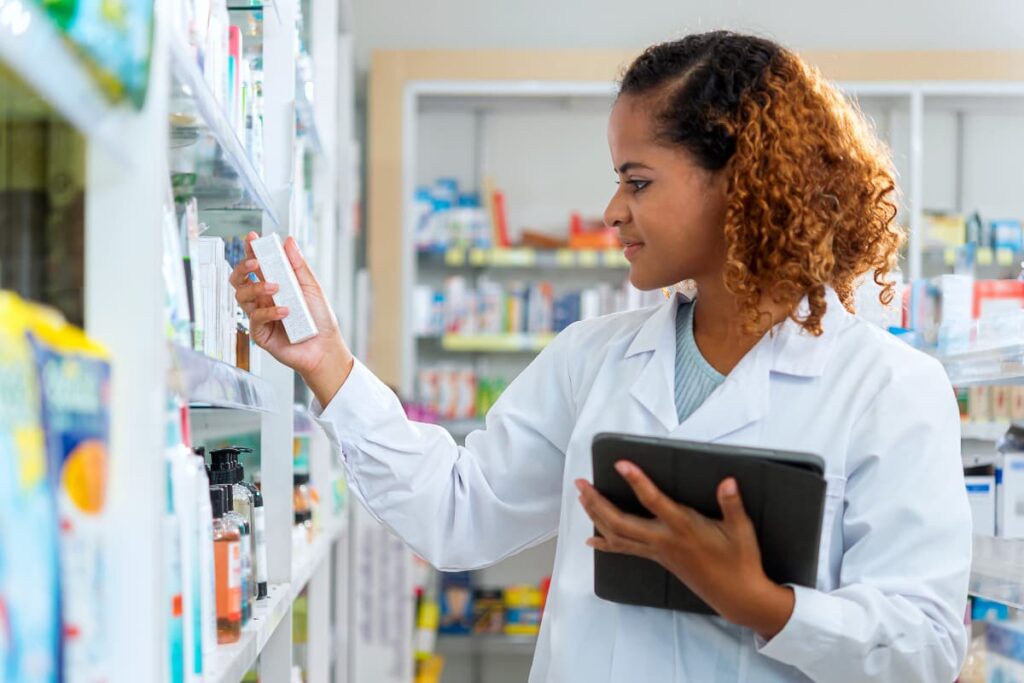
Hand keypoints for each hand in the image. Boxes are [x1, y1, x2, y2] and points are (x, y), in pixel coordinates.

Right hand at [230, 231, 353, 404]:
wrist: (325, 348)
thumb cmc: (319, 319)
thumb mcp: (311, 288)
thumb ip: (298, 266)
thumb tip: (289, 241)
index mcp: (274, 286)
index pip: (256, 265)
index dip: (251, 251)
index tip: (252, 238)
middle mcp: (262, 300)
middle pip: (239, 279)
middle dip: (243, 267)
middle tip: (256, 263)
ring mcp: (259, 316)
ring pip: (242, 297)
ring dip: (257, 288)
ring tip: (276, 287)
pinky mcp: (260, 334)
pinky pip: (255, 318)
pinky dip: (270, 312)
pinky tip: (285, 311)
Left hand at [576, 462, 794, 639]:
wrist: (736, 596)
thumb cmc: (739, 561)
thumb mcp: (741, 530)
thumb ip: (732, 505)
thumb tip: (728, 482)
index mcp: (683, 528)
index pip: (653, 501)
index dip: (637, 481)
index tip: (620, 464)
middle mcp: (664, 540)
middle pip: (621, 522)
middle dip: (598, 502)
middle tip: (581, 483)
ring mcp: (658, 551)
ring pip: (617, 536)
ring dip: (596, 516)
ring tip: (582, 498)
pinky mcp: (657, 559)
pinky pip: (625, 550)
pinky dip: (606, 544)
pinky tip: (590, 541)